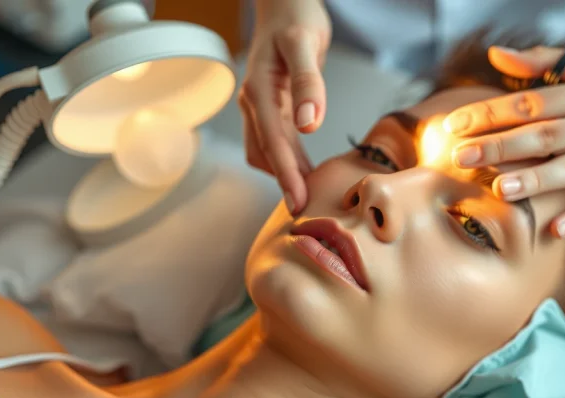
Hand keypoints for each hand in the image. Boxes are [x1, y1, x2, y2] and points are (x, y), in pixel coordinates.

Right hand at [238, 0, 330, 213]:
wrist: (284, 3)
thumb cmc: (295, 17)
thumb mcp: (304, 43)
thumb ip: (308, 82)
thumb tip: (310, 124)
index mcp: (259, 90)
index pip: (274, 142)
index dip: (287, 175)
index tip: (299, 202)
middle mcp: (254, 102)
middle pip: (266, 153)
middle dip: (284, 182)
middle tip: (305, 211)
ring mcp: (259, 106)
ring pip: (267, 151)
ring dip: (284, 173)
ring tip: (308, 196)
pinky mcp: (270, 107)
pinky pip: (274, 142)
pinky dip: (287, 160)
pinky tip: (306, 171)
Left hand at [443, 47, 564, 236]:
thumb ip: (545, 62)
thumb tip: (496, 57)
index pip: (532, 103)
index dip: (491, 113)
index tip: (454, 126)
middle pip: (546, 134)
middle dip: (500, 145)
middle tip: (460, 157)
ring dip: (537, 179)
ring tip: (499, 189)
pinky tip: (556, 230)